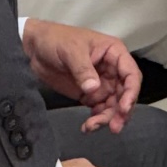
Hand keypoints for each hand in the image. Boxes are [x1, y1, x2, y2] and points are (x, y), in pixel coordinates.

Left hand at [22, 18, 140, 130]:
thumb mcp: (70, 50)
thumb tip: (93, 88)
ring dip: (107, 118)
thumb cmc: (56, 40)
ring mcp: (102, 83)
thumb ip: (83, 69)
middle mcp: (112, 70)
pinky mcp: (90, 94)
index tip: (123, 108)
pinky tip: (86, 127)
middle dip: (121, 111)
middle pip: (125, 94)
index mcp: (114, 53)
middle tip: (114, 127)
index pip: (131, 74)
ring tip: (92, 127)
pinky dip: (96, 120)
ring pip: (113, 105)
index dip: (131, 92)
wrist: (34, 48)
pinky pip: (99, 110)